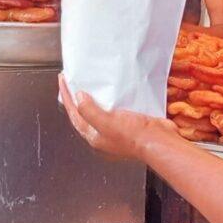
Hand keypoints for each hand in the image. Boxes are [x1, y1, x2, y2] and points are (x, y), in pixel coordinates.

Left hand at [58, 74, 174, 161]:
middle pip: (85, 113)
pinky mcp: (130, 124)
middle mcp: (104, 135)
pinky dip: (112, 98)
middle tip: (73, 81)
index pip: (74, 114)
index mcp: (94, 137)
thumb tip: (79, 98)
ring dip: (95, 97)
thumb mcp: (106, 122)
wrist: (159, 141)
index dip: (67, 96)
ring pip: (101, 110)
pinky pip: (116, 108)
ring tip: (90, 82)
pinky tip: (114, 89)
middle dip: (78, 98)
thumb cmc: (133, 136)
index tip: (62, 80)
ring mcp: (117, 130)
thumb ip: (89, 110)